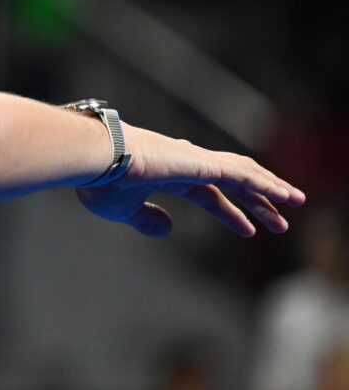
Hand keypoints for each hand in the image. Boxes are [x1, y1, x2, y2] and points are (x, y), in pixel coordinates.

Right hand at [76, 126, 303, 237]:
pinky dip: (266, 185)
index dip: (230, 213)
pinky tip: (284, 196)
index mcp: (169, 175)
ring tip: (295, 204)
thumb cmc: (99, 181)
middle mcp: (187, 165)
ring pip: (244, 175)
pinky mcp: (202, 164)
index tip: (250, 230)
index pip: (209, 196)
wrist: (94, 159)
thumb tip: (168, 229)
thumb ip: (147, 219)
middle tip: (281, 222)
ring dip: (271, 190)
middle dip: (258, 202)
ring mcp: (196, 162)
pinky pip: (243, 175)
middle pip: (234, 184)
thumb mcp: (123, 210)